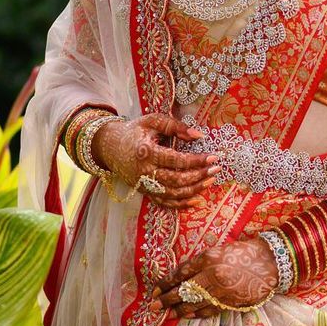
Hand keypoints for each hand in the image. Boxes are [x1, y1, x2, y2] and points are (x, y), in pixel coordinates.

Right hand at [91, 114, 219, 207]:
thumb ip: (174, 126)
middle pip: (176, 180)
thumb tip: (198, 136)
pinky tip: (197, 200)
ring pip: (173, 194)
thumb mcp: (151, 121)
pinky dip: (182, 205)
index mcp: (146, 152)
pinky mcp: (145, 192)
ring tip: (210, 182)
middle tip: (216, 170)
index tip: (213, 157)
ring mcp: (145, 185)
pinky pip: (165, 203)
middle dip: (199, 176)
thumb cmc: (134, 132)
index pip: (176, 160)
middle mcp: (145, 172)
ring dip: (194, 190)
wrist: (110, 147)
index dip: (196, 160)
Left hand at [150, 237, 280, 317]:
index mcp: (208, 258)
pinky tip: (187, 316)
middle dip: (167, 299)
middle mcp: (213, 275)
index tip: (155, 289)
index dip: (167, 282)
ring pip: (195, 304)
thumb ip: (201, 263)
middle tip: (153, 306)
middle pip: (184, 291)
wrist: (271, 262)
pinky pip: (209, 311)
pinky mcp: (231, 302)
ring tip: (166, 315)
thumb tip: (183, 276)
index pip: (181, 273)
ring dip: (178, 310)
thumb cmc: (244, 252)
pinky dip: (197, 314)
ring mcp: (222, 291)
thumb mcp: (219, 250)